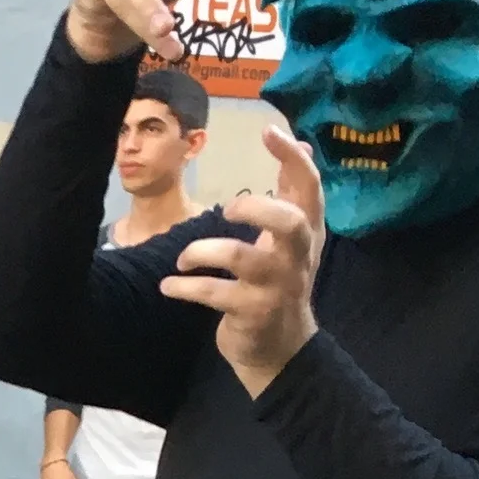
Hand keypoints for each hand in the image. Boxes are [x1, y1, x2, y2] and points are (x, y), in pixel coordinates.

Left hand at [160, 122, 322, 397]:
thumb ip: (293, 193)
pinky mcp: (251, 312)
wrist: (281, 347)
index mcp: (308, 232)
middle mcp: (297, 257)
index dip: (293, 158)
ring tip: (182, 259)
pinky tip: (169, 285)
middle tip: (228, 208)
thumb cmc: (281, 282)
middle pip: (289, 222)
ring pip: (240, 257)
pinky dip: (184, 287)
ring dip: (201, 251)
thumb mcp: (292, 239)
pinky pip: (213, 293)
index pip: (310, 187)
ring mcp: (275, 286)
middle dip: (256, 208)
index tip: (269, 131)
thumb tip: (302, 143)